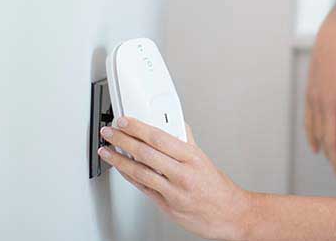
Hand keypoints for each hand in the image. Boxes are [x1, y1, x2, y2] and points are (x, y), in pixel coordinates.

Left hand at [98, 118, 252, 240]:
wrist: (229, 215)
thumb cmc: (218, 189)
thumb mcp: (203, 159)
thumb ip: (186, 141)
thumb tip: (176, 123)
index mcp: (192, 157)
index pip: (159, 137)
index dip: (138, 127)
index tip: (125, 120)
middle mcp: (182, 173)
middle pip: (146, 153)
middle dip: (123, 140)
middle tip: (109, 132)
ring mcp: (173, 191)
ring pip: (140, 172)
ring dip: (119, 160)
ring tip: (106, 150)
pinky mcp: (166, 205)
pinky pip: (143, 188)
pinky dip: (129, 176)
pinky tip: (120, 168)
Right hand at [305, 4, 335, 180]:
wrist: (333, 37)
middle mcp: (329, 104)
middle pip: (331, 141)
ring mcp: (317, 100)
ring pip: (319, 134)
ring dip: (326, 152)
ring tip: (334, 165)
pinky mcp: (309, 96)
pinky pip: (309, 122)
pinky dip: (312, 137)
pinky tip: (317, 148)